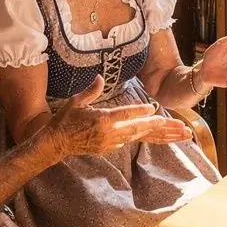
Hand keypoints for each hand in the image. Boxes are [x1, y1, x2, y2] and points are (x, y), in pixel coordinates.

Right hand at [52, 76, 192, 157]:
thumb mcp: (76, 102)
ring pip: (134, 137)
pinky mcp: (107, 149)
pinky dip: (138, 137)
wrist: (56, 143)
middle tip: (170, 123)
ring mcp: (108, 143)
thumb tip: (101, 77)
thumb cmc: (65, 120)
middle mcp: (107, 133)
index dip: (140, 111)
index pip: (125, 114)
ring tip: (165, 131)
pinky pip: (127, 142)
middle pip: (136, 128)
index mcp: (100, 120)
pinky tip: (146, 135)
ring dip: (151, 133)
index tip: (153, 107)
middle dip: (154, 125)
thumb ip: (91, 90)